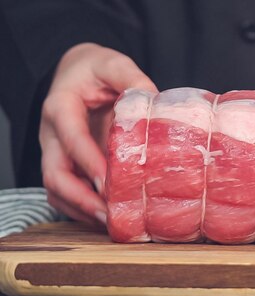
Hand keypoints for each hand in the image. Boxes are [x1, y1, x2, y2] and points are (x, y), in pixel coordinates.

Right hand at [40, 43, 156, 223]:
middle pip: (54, 174)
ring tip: (111, 224)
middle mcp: (51, 134)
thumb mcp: (113, 65)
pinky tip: (107, 218)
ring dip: (81, 210)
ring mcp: (55, 152)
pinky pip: (65, 193)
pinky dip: (82, 209)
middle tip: (110, 214)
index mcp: (61, 107)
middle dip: (80, 198)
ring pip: (57, 190)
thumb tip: (155, 101)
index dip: (89, 163)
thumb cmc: (95, 69)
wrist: (78, 72)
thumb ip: (132, 79)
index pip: (72, 139)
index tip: (109, 184)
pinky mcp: (66, 164)